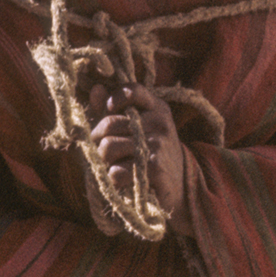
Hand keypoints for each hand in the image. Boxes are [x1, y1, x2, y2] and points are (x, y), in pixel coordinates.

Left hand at [88, 82, 192, 234]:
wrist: (179, 187)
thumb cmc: (151, 155)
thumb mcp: (137, 128)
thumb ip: (114, 109)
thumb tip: (95, 88)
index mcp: (156, 108)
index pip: (132, 91)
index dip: (113, 99)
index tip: (108, 111)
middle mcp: (159, 122)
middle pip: (109, 124)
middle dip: (98, 140)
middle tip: (103, 151)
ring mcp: (159, 144)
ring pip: (109, 147)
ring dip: (104, 161)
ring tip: (114, 165)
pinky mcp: (155, 168)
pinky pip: (117, 171)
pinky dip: (114, 179)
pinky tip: (124, 180)